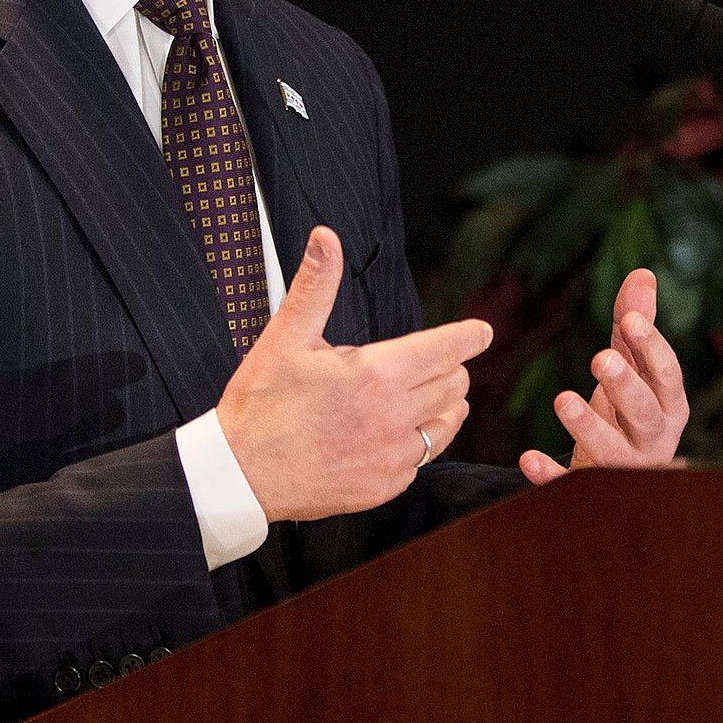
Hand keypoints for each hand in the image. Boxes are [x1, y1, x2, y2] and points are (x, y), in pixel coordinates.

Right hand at [216, 226, 485, 520]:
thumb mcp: (286, 338)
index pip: (446, 349)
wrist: (240, 474)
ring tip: (430, 398)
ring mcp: (391, 456)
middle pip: (453, 385)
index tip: (482, 332)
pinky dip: (416, 444)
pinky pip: (420, 460)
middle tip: (436, 363)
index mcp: (376, 374)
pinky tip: (396, 435)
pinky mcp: (384, 486)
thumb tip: (326, 237)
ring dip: (444, 407)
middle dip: (450, 368)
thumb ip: (315, 285)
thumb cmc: (261, 403)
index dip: (469, 337)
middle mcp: (393, 416)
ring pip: (445, 424)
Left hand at [519, 267, 687, 484]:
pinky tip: (528, 457)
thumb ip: (636, 324)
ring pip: (612, 450)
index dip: (650, 346)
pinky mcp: (593, 486)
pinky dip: (551, 473)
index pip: (666, 373)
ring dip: (588, 427)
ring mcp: (624, 466)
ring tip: (562, 399)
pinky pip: (573, 484)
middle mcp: (654, 437)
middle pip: (644, 412)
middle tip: (600, 359)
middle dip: (625, 386)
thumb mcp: (633, 368)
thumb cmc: (629, 409)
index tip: (629, 320)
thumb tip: (643, 274)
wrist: (621, 473)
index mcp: (668, 404)